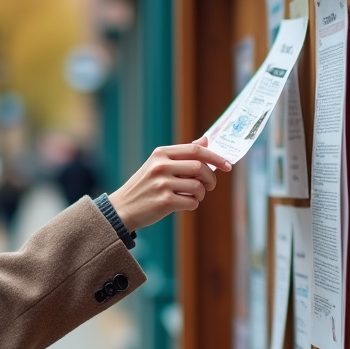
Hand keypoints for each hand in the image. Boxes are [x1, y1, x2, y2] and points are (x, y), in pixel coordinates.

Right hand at [108, 136, 230, 230]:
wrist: (123, 208)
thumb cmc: (144, 186)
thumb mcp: (158, 164)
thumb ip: (182, 153)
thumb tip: (206, 140)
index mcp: (161, 154)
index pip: (196, 150)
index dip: (215, 157)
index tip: (227, 165)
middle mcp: (161, 166)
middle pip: (200, 168)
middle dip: (211, 179)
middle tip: (210, 185)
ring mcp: (162, 184)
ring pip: (198, 187)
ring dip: (201, 194)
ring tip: (193, 196)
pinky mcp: (164, 202)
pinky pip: (191, 202)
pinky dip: (192, 204)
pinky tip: (183, 204)